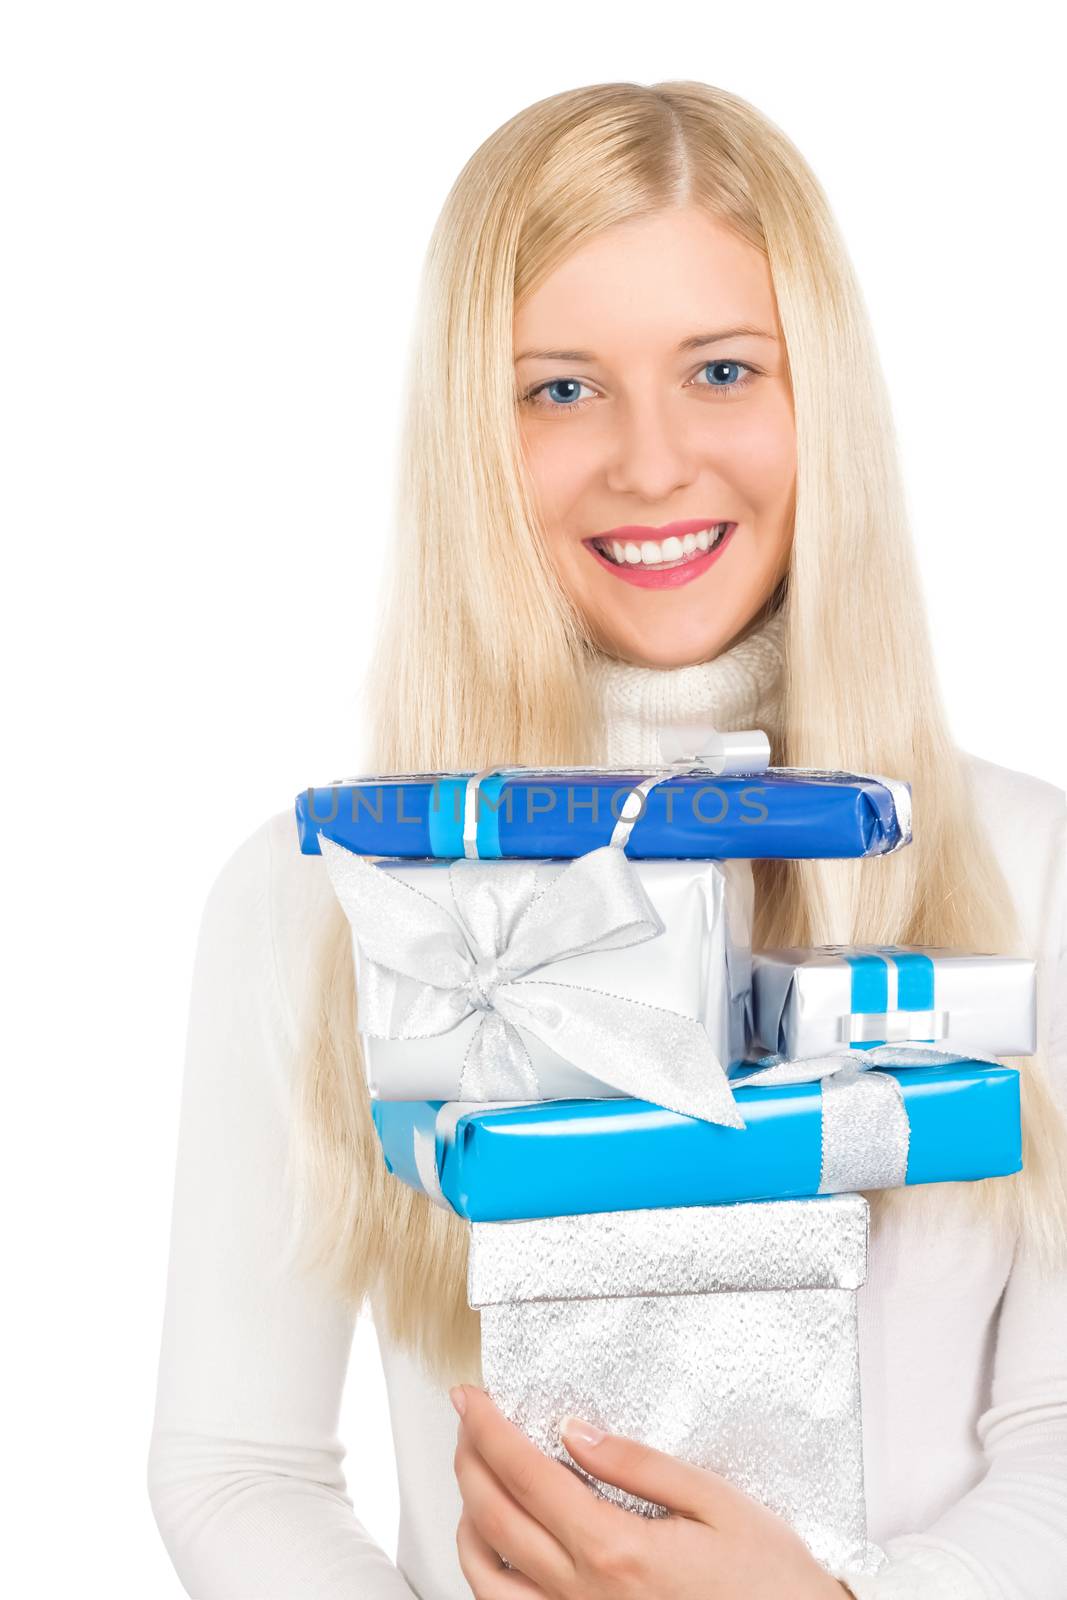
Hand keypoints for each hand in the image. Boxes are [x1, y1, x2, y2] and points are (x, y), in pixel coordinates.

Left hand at [450, 1384, 850, 1598]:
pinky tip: (497, 1549)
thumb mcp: (717, 1504)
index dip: (485, 1427)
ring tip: (475, 1478)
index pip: (523, 1474)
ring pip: (484, 1575)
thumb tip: (575, 1432)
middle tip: (467, 1420)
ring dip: (466, 1517)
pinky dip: (485, 1575)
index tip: (469, 1395)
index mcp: (615, 1549)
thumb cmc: (771, 1584)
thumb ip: (638, 1464)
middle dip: (467, 1457)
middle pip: (491, 1517)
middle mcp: (582, 1596)